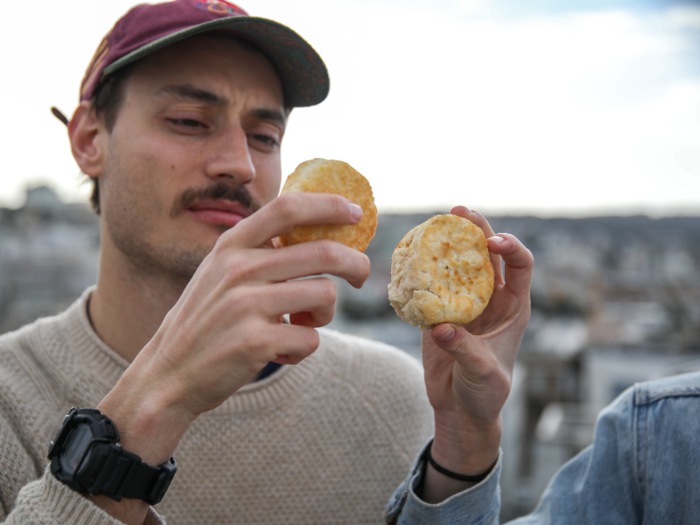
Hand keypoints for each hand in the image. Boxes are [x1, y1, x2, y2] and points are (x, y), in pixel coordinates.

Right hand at [92, 192, 368, 522]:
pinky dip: (304, 348)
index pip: (287, 208)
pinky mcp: (256, 341)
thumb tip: (318, 233)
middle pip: (323, 253)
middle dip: (355, 264)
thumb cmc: (206, 322)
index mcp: (231, 246)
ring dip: (326, 315)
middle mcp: (238, 268)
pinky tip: (281, 352)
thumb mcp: (220, 273)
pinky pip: (311, 338)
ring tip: (304, 325)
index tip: (354, 212)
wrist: (168, 375)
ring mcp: (246, 305)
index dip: (327, 205)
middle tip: (362, 275)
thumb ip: (258, 252)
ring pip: (325, 295)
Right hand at [420, 206, 532, 500]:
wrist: (460, 408)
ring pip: (458, 262)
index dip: (511, 247)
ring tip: (433, 222)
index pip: (521, 264)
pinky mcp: (438, 311)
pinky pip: (431, 282)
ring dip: (447, 242)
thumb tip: (441, 326)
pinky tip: (409, 254)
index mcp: (513, 306)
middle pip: (487, 253)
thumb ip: (464, 349)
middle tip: (458, 210)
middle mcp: (491, 298)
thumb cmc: (484, 393)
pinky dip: (421, 268)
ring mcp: (464, 302)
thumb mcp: (482, 373)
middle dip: (476, 229)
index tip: (492, 243)